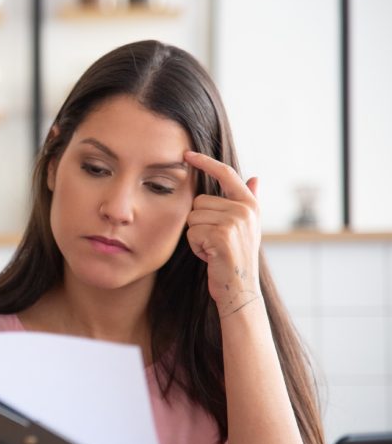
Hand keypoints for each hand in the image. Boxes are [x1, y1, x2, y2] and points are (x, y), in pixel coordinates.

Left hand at [184, 150, 261, 315]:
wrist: (240, 289)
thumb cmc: (236, 258)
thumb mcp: (246, 227)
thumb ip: (247, 201)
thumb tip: (254, 178)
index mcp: (249, 204)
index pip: (226, 173)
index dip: (205, 162)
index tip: (187, 154)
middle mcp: (244, 209)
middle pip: (199, 201)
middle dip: (199, 222)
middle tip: (215, 241)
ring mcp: (234, 221)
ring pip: (192, 217)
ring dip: (196, 236)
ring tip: (214, 249)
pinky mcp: (221, 235)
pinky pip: (191, 232)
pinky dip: (195, 247)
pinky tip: (211, 256)